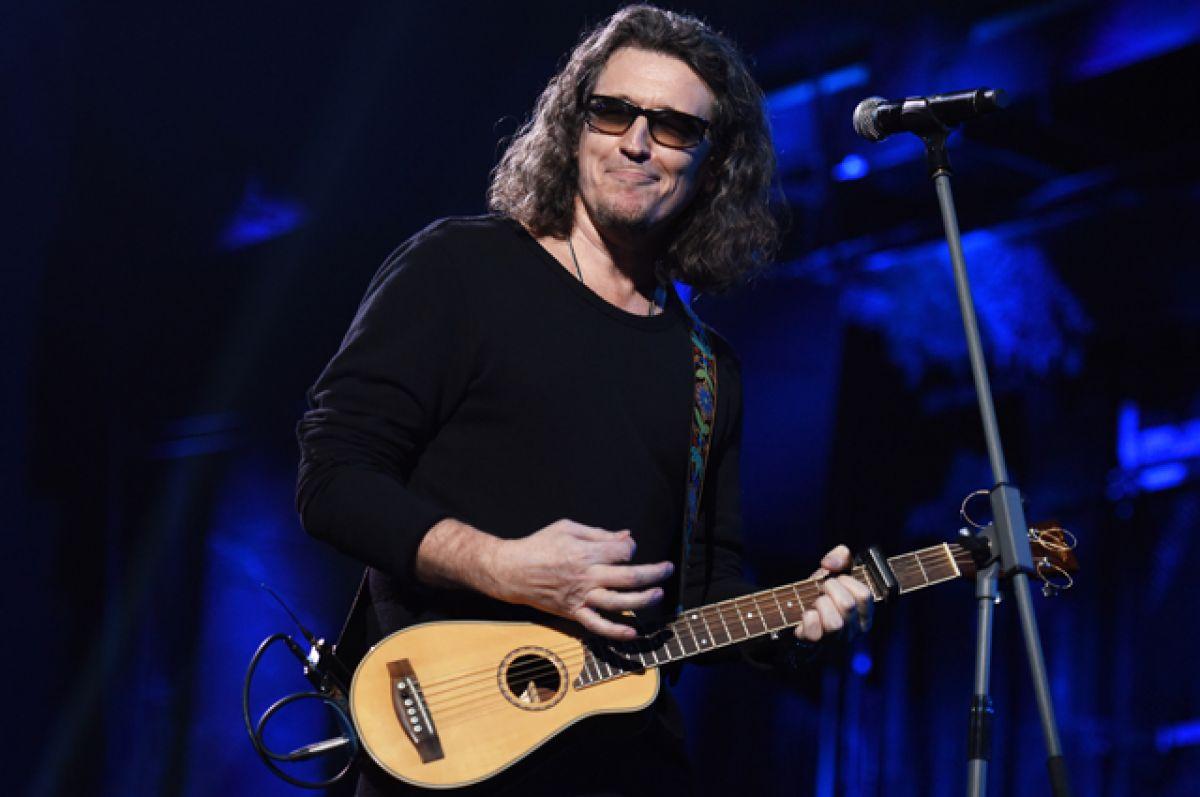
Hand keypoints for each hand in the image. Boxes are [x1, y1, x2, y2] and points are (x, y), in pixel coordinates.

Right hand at [489, 519, 674, 640]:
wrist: (511, 571)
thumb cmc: (538, 545)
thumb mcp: (567, 528)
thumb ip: (599, 533)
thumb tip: (627, 536)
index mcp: (585, 552)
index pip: (623, 551)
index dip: (631, 548)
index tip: (629, 548)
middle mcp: (586, 576)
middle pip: (629, 576)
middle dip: (654, 572)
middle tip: (667, 569)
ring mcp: (581, 597)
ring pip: (619, 602)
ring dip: (643, 599)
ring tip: (658, 594)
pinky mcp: (573, 613)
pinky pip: (597, 625)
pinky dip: (616, 630)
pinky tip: (633, 630)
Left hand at [794, 544, 872, 642]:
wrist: (800, 610)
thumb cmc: (823, 591)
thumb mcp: (835, 570)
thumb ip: (841, 557)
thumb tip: (829, 564)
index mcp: (865, 611)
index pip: (864, 595)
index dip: (846, 581)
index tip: (835, 580)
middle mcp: (855, 629)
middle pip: (848, 605)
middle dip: (829, 589)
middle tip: (822, 589)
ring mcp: (838, 639)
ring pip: (835, 623)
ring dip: (820, 605)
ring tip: (816, 602)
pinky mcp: (817, 644)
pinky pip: (815, 632)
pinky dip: (808, 618)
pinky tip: (807, 613)